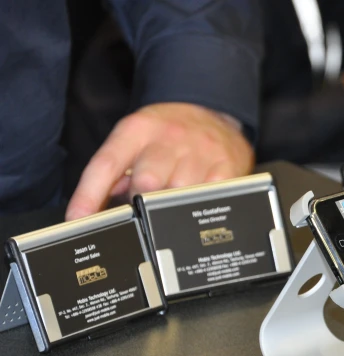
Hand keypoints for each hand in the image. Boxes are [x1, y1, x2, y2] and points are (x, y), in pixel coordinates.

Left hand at [65, 102, 253, 220]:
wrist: (213, 110)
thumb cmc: (169, 132)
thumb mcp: (138, 139)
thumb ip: (116, 173)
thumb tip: (95, 211)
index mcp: (139, 129)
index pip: (106, 164)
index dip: (88, 195)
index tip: (78, 220)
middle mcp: (169, 137)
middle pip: (146, 183)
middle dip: (140, 202)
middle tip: (144, 207)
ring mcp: (201, 151)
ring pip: (178, 194)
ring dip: (171, 206)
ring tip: (173, 201)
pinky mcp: (226, 166)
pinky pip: (207, 196)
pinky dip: (198, 206)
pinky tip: (196, 202)